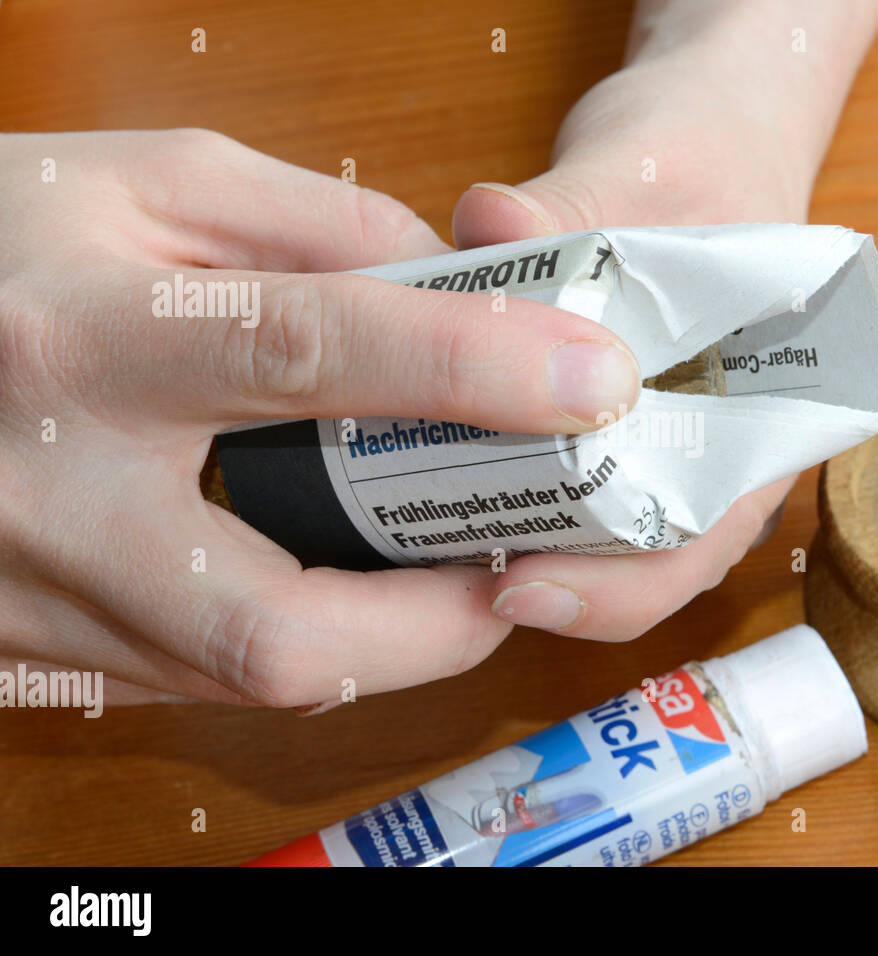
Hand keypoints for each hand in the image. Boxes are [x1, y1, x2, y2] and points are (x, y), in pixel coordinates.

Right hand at [0, 129, 640, 706]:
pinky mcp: (35, 652)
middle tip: (523, 562)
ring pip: (248, 682)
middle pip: (279, 624)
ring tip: (459, 575)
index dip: (471, 368)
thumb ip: (311, 227)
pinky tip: (347, 590)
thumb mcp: (143, 184)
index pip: (306, 351)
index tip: (592, 380)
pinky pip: (200, 684)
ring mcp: (35, 597)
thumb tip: (453, 294)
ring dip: (389, 641)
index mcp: (82, 337)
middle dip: (440, 617)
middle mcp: (52, 494)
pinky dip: (306, 644)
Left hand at [450, 0, 877, 640]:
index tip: (526, 586)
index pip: (704, 535)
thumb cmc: (700, 158)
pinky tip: (418, 491)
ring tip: (426, 554)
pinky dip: (491, 497)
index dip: (622, 585)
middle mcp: (707, 447)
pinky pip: (542, 483)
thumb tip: (490, 225)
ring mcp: (648, 438)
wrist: (699, 131)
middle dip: (552, 583)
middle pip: (639, 564)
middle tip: (454, 584)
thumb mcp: (646, 168)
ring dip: (515, 549)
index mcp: (761, 411)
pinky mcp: (586, 418)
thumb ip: (570, 204)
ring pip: (589, 538)